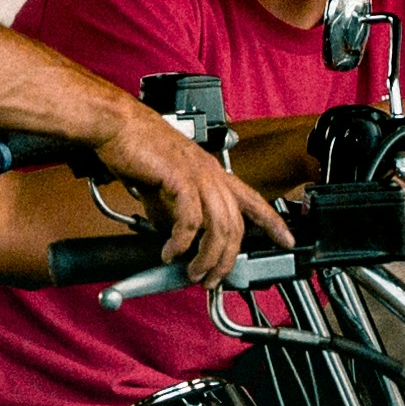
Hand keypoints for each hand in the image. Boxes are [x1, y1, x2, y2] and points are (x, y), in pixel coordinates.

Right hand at [94, 101, 279, 281]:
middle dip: (227, 260)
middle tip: (211, 280)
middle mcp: (211, 173)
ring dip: (208, 258)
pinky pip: (190, 219)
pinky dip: (181, 243)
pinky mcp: (178, 178)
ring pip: (219, 226)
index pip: (253, 201)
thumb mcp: (165, 188)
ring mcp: (198, 174)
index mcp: (214, 173)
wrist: (117, 125)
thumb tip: (180, 240)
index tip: (287, 241)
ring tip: (193, 274)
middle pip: (235, 225)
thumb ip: (177, 213)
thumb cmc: (138, 149)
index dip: (273, 223)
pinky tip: (170, 252)